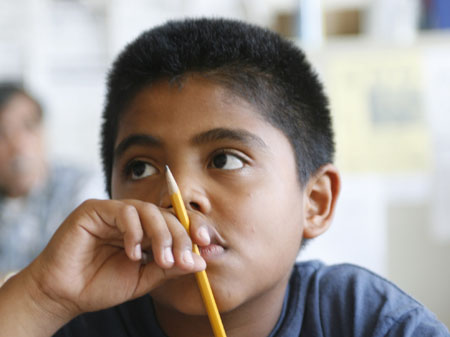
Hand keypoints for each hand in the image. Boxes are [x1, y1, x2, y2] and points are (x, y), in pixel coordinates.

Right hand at [27, 199, 207, 320]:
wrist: (64, 295)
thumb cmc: (101, 285)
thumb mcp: (145, 279)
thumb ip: (170, 268)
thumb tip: (202, 261)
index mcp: (144, 230)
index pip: (173, 222)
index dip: (191, 229)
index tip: (206, 244)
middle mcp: (131, 217)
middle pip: (165, 214)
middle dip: (179, 236)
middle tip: (181, 260)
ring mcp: (113, 211)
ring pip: (148, 210)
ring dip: (160, 235)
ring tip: (160, 260)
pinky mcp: (94, 209)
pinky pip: (123, 212)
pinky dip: (134, 232)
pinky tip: (132, 253)